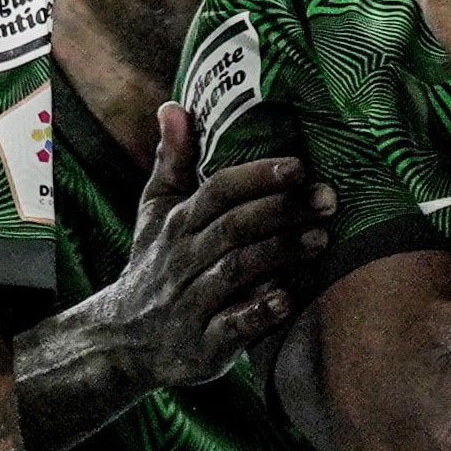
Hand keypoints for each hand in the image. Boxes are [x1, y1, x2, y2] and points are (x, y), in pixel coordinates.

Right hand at [107, 105, 330, 384]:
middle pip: (234, 228)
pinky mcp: (204, 344)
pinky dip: (259, 312)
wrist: (123, 339)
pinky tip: (288, 298)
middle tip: (328, 198)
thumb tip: (174, 105)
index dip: (257, 177)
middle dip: (282, 210)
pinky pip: (232, 326)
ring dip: (279, 254)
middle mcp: (183, 259)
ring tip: (322, 238)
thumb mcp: (155, 212)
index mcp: (177, 224)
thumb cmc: (155, 263)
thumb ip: (171, 161)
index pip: (217, 192)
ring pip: (236, 272)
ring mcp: (192, 302)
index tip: (299, 165)